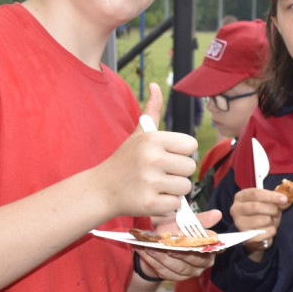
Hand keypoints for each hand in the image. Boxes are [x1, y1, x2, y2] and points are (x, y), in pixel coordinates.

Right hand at [97, 83, 198, 217]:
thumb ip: (151, 111)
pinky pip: (175, 205)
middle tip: (159, 174)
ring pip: (185, 188)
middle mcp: (153, 159)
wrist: (101, 189)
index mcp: (153, 139)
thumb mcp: (138, 134)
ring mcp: (151, 182)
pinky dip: (166, 205)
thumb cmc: (125, 160)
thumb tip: (155, 85)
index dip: (181, 153)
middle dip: (178, 173)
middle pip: (191, 168)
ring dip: (173, 190)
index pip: (191, 145)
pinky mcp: (150, 203)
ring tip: (154, 185)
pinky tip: (151, 198)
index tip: (166, 156)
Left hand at [134, 208, 221, 280]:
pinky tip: (144, 252)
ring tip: (149, 246)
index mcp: (210, 248)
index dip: (197, 246)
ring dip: (162, 257)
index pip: (209, 249)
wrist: (158, 243)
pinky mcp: (177, 277)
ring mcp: (191, 272)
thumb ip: (200, 221)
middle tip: (162, 244)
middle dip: (176, 251)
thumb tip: (218, 214)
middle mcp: (204, 263)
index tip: (183, 242)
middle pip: (193, 260)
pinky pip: (165, 272)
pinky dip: (154, 262)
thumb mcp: (186, 223)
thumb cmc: (175, 232)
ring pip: (178, 267)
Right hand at [230, 186, 287, 258]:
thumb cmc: (261, 213)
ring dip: (273, 220)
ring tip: (270, 221)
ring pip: (264, 220)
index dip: (271, 196)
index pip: (255, 194)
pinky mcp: (247, 237)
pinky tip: (268, 229)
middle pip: (256, 206)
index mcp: (240, 197)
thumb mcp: (268, 202)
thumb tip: (286, 200)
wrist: (255, 232)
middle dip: (272, 209)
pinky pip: (267, 232)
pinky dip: (272, 230)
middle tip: (277, 212)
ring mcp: (240, 224)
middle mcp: (236, 210)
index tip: (285, 199)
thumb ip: (277, 199)